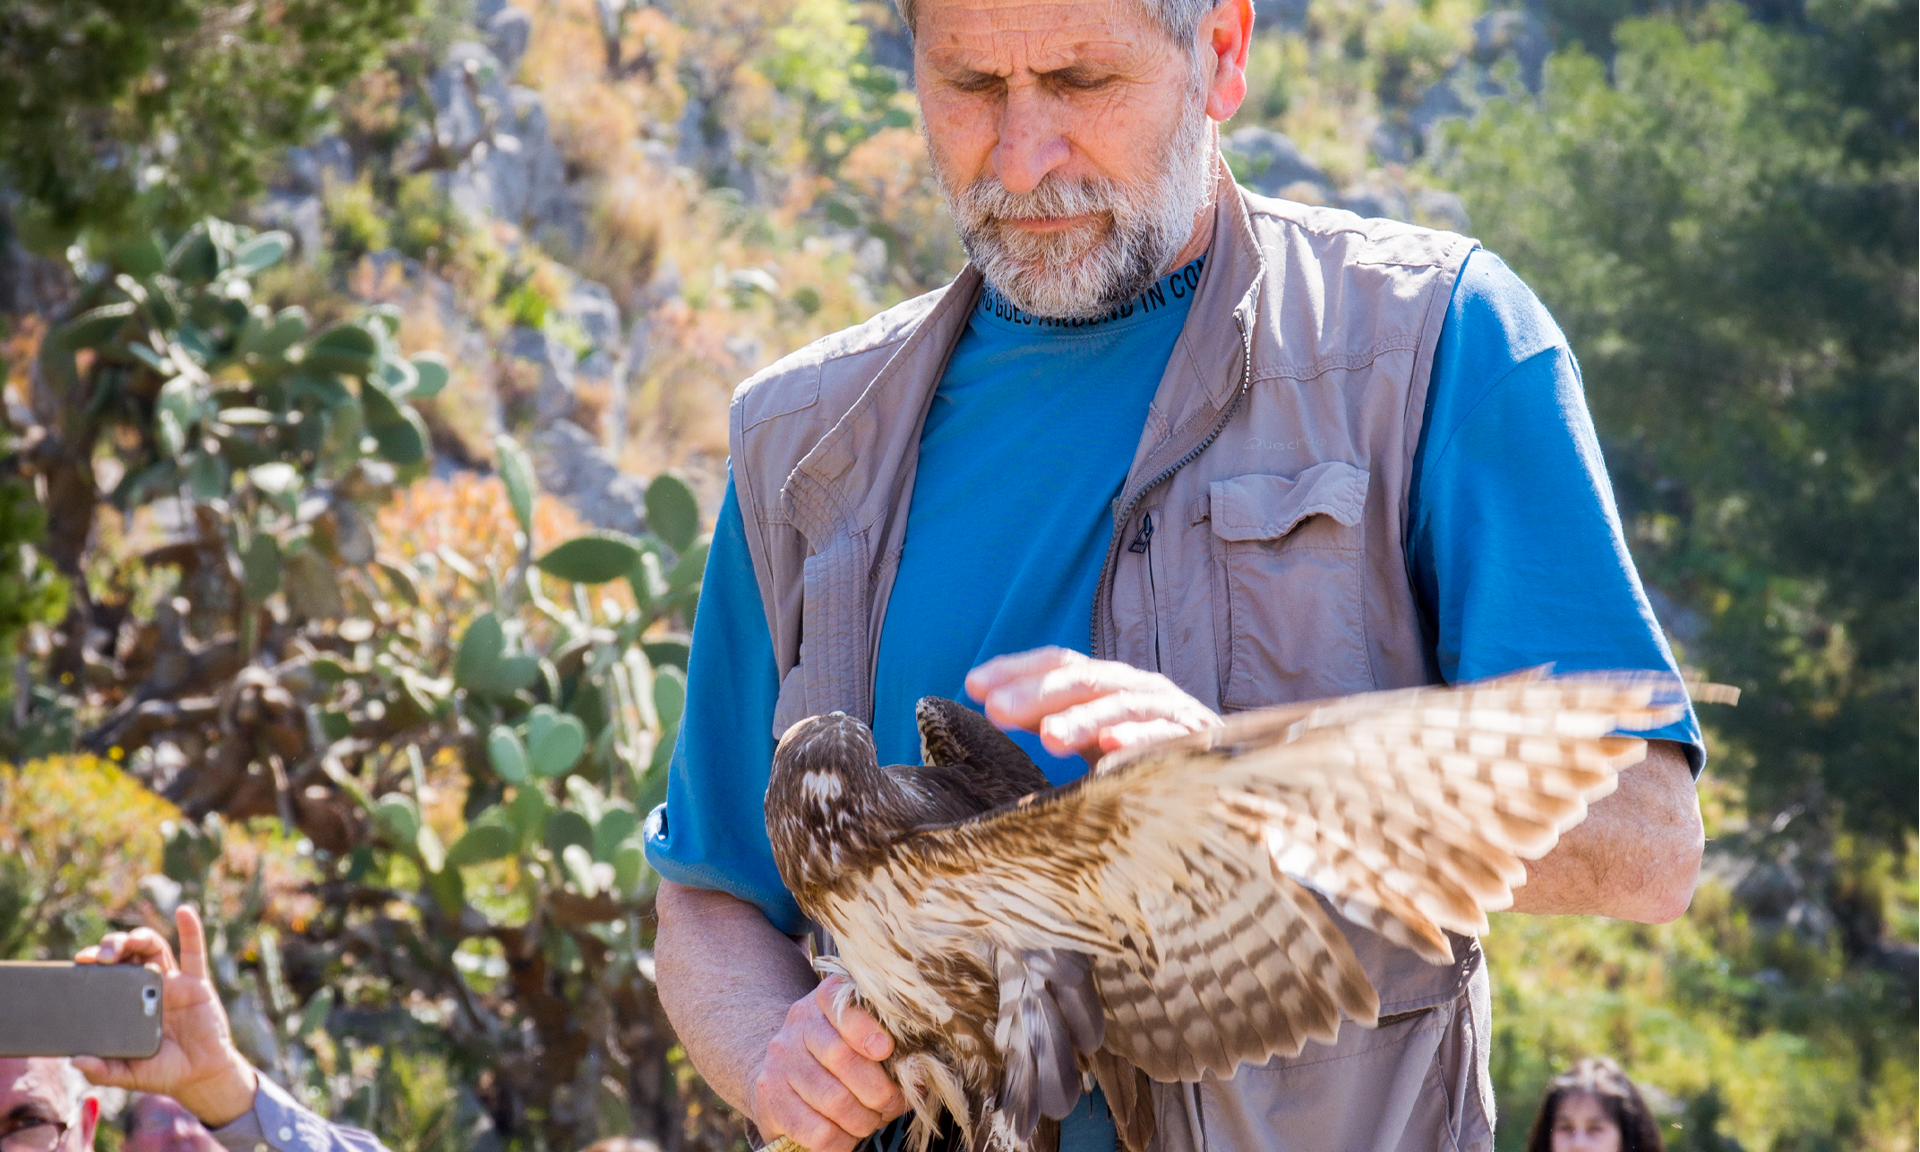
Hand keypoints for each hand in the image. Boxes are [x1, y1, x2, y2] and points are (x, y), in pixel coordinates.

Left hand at [72, 905, 258, 1128]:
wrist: (201, 1075)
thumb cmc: (161, 1072)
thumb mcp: (127, 1074)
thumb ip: (102, 1070)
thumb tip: (75, 1060)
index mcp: (125, 1003)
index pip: (106, 974)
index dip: (93, 963)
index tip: (82, 961)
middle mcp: (146, 986)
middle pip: (128, 954)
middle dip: (113, 945)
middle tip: (104, 955)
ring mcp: (173, 982)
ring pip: (154, 948)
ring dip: (140, 937)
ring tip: (131, 940)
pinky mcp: (197, 983)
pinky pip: (194, 952)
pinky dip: (191, 929)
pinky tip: (184, 911)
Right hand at [748, 976, 905, 1151]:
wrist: (779, 1070)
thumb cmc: (837, 1055)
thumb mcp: (858, 1036)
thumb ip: (887, 1047)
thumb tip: (920, 1077)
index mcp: (825, 1001)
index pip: (842, 1005)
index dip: (865, 1028)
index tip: (886, 1048)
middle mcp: (798, 1025)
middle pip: (842, 1058)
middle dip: (879, 1090)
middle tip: (891, 1103)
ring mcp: (781, 1062)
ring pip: (834, 1100)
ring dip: (864, 1120)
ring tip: (871, 1121)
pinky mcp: (770, 1099)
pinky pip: (817, 1132)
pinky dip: (843, 1141)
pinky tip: (848, 1135)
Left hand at [967, 647, 1222, 762]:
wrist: (1224, 785)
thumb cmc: (1146, 761)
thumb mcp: (1091, 742)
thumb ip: (1051, 722)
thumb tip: (990, 708)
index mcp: (1109, 685)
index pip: (1060, 664)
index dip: (1017, 669)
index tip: (972, 686)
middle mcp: (1138, 689)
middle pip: (1084, 679)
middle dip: (1038, 693)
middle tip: (996, 710)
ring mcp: (1170, 712)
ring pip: (1121, 705)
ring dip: (1084, 719)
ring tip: (1050, 739)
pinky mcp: (1199, 741)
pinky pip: (1167, 737)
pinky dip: (1140, 739)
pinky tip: (1111, 750)